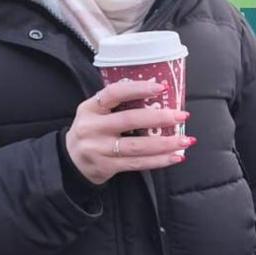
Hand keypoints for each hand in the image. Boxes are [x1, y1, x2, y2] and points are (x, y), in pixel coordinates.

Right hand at [64, 80, 191, 184]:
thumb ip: (117, 104)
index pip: (114, 93)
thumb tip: (159, 96)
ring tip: (185, 140)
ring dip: (165, 143)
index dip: (138, 89)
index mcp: (90, 108)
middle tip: (182, 115)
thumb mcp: (95, 113)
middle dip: (160, 118)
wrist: (70, 162)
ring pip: (137, 146)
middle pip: (130, 120)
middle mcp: (92, 127)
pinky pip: (137, 164)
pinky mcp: (106, 167)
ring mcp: (98, 149)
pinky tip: (175, 157)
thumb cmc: (92, 131)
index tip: (161, 87)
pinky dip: (159, 160)